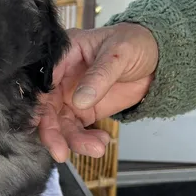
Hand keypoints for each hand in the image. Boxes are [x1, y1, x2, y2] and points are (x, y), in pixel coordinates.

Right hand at [38, 23, 158, 161]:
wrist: (157, 60)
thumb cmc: (135, 44)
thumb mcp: (119, 54)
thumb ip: (99, 76)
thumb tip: (79, 101)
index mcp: (63, 56)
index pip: (42, 82)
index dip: (38, 103)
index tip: (39, 124)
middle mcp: (60, 78)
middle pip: (47, 108)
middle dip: (51, 132)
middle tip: (60, 152)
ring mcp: (71, 97)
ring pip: (61, 125)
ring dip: (74, 141)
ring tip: (97, 148)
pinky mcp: (84, 112)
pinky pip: (77, 132)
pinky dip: (87, 141)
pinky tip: (102, 142)